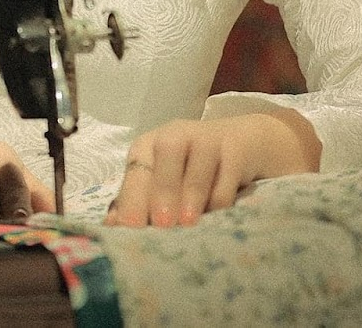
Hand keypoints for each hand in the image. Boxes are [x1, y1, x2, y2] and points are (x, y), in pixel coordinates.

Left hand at [103, 109, 319, 227]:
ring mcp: (208, 138)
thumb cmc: (195, 170)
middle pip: (165, 156)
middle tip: (162, 224)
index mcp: (149, 146)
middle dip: (162, 192)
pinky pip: (228, 174)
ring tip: (189, 222)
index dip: (133, 197)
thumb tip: (112, 226)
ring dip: (192, 195)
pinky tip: (220, 217)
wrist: (248, 144)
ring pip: (197, 165)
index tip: (131, 226)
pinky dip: (223, 198)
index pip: (136, 169)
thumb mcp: (166, 181)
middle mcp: (175, 135)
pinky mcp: (237, 147)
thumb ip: (142, 201)